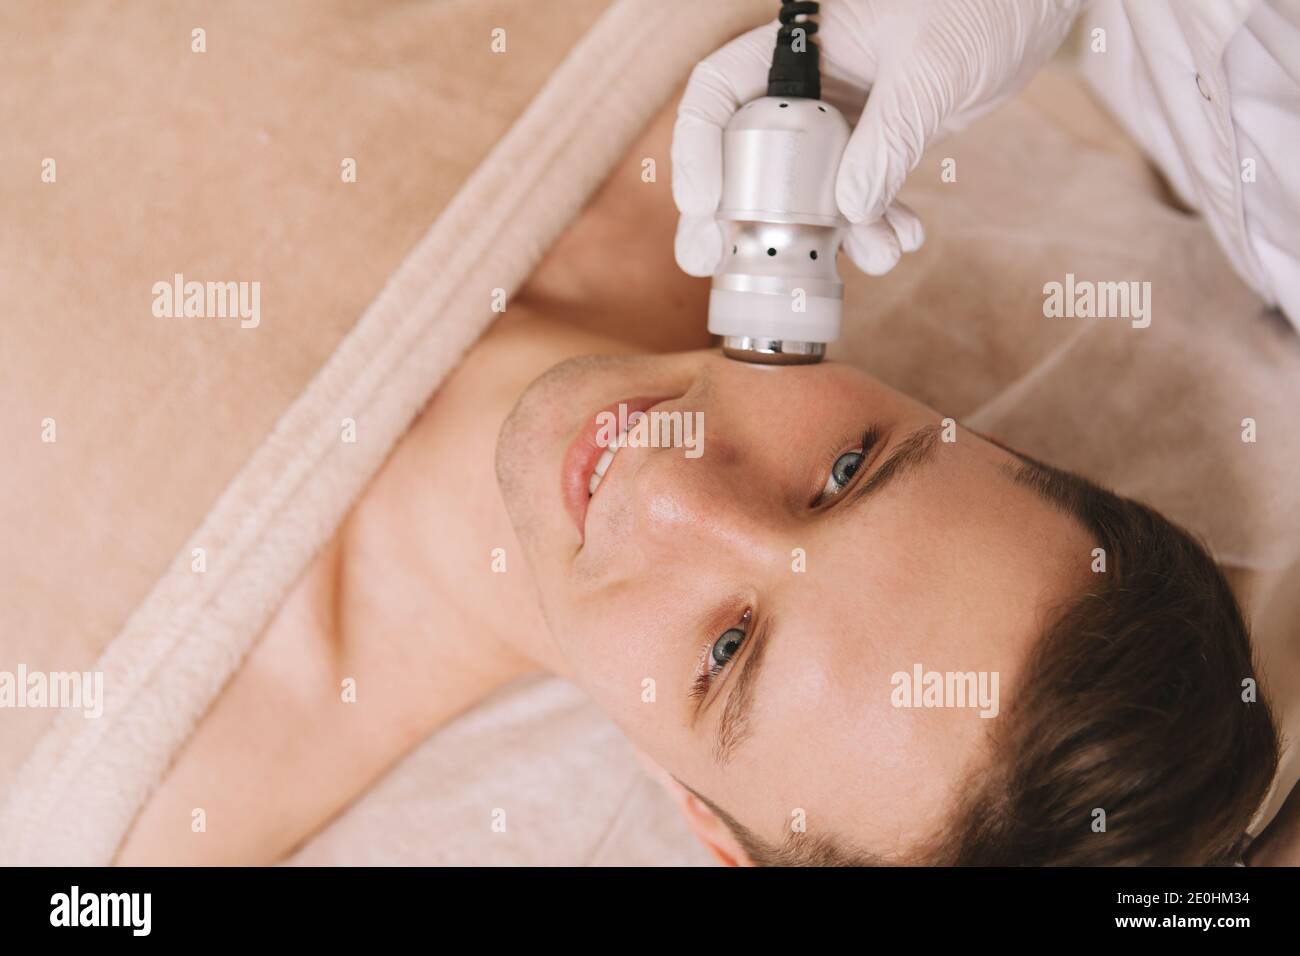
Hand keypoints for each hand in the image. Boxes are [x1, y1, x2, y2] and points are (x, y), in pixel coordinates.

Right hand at [671, 0, 1082, 276]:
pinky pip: (857, 201)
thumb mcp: (931, 69)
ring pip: (802, 193)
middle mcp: (809, 88)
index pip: (719, 91)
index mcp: (802, 46)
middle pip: (743, 154)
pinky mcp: (876, 148)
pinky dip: (876, 228)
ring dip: (828, 237)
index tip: (705, 203)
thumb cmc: (983, 6)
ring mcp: (841, 122)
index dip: (698, 147)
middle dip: (734, 216)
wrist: (1035, 9)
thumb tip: (848, 210)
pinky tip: (904, 239)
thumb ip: (888, 138)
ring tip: (873, 258)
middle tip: (710, 263)